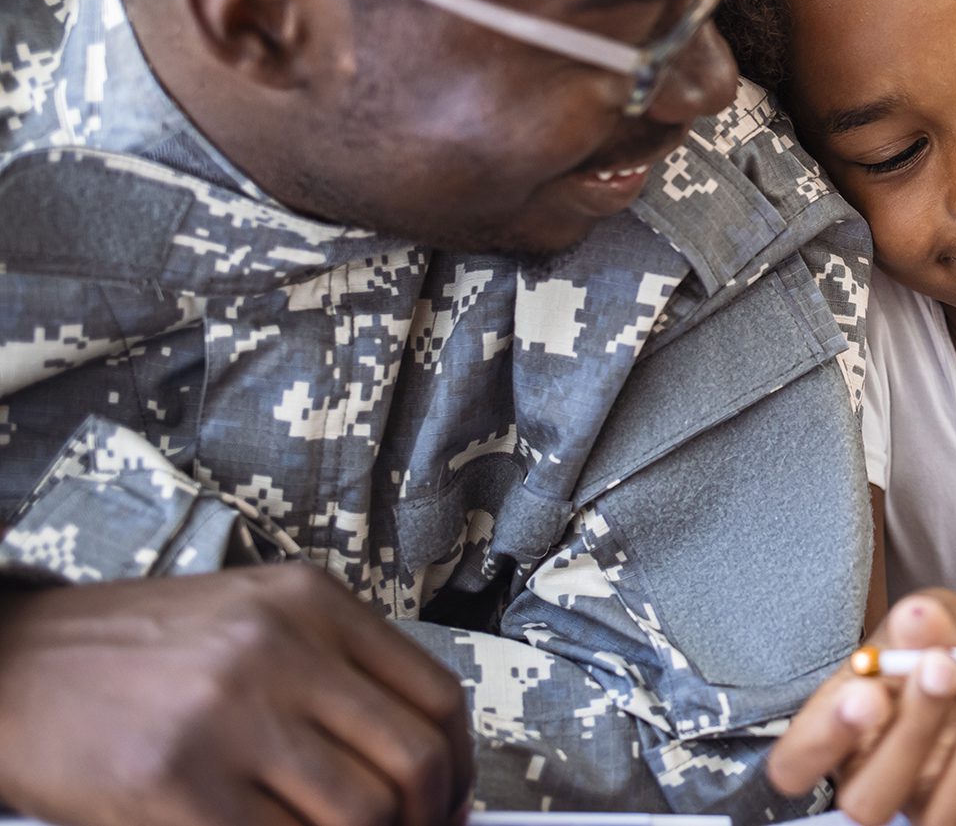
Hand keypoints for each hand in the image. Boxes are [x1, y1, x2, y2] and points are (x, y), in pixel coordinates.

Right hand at [0, 563, 474, 825]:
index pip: (437, 698)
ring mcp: (229, 719)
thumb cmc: (134, 653)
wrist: (12, 665)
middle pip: (414, 762)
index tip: (451, 800)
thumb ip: (341, 677)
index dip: (460, 768)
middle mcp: (280, 650)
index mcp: (310, 603)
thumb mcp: (254, 623)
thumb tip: (432, 775)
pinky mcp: (175, 786)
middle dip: (425, 820)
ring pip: (361, 814)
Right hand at [767, 589, 955, 824]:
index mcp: (832, 733)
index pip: (796, 765)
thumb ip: (917, 623)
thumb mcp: (920, 617)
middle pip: (871, 800)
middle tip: (942, 667)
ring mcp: (929, 798)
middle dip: (912, 732)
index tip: (865, 692)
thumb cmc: (928, 641)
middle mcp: (873, 780)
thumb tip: (920, 622)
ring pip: (944, 813)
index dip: (825, 739)